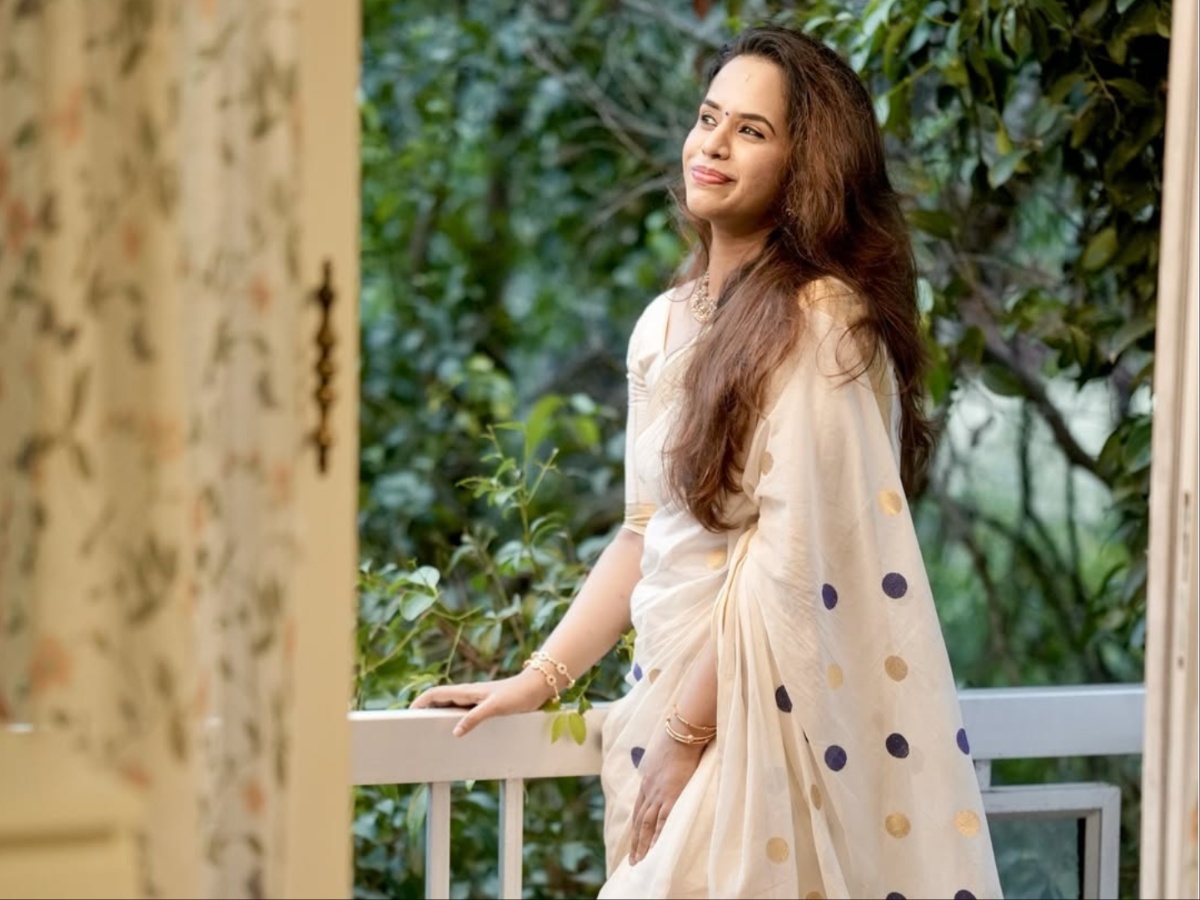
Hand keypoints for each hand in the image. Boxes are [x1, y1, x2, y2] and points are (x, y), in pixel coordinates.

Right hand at [409, 668, 553, 736]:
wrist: (537, 687)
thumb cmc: (517, 694)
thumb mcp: (495, 707)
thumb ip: (474, 718)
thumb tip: (455, 732)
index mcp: (467, 691)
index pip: (436, 693)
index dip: (420, 701)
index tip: (408, 713)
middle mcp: (469, 693)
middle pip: (440, 700)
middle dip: (426, 709)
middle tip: (415, 725)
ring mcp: (477, 699)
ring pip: (451, 706)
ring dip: (439, 714)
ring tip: (431, 731)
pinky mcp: (486, 704)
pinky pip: (464, 712)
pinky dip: (454, 719)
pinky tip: (457, 731)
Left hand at [627, 724, 705, 864]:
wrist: (681, 733)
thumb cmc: (676, 739)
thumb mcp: (662, 754)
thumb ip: (661, 767)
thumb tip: (666, 770)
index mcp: (646, 780)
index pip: (639, 809)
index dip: (636, 826)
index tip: (634, 839)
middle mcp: (648, 790)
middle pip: (639, 821)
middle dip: (635, 842)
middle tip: (632, 861)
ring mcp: (658, 794)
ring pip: (647, 825)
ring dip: (642, 845)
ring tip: (640, 862)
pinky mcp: (671, 796)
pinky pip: (663, 822)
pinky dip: (658, 837)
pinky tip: (656, 850)